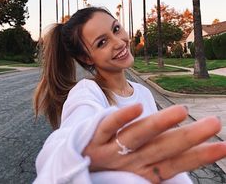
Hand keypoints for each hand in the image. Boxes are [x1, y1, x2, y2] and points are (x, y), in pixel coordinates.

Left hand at [83, 104, 225, 182]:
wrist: (69, 171)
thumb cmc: (110, 169)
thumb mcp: (135, 171)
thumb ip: (156, 162)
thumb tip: (184, 154)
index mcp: (142, 171)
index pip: (175, 164)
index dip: (199, 157)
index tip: (223, 146)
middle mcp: (129, 162)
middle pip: (162, 148)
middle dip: (189, 137)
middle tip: (214, 123)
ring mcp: (109, 150)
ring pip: (138, 136)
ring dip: (160, 123)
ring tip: (183, 111)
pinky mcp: (92, 138)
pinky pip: (107, 126)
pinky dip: (122, 118)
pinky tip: (139, 107)